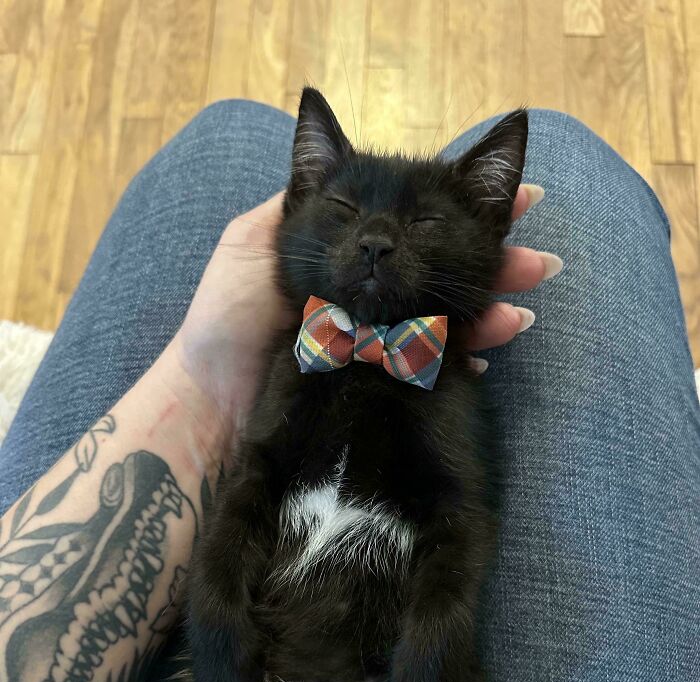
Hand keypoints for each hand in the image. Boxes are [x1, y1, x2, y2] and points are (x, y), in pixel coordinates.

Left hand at [168, 185, 560, 459]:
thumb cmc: (225, 318)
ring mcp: (378, 342)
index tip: (518, 198)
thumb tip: (331, 147)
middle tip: (538, 265)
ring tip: (520, 312)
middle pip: (447, 273)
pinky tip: (482, 360)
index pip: (418, 223)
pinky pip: (428, 372)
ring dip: (489, 316)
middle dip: (496, 266)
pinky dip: (459, 365)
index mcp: (353, 254)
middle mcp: (374, 294)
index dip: (465, 210)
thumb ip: (301, 201)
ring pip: (446, 323)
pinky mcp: (377, 383)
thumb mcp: (254, 242)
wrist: (211, 397)